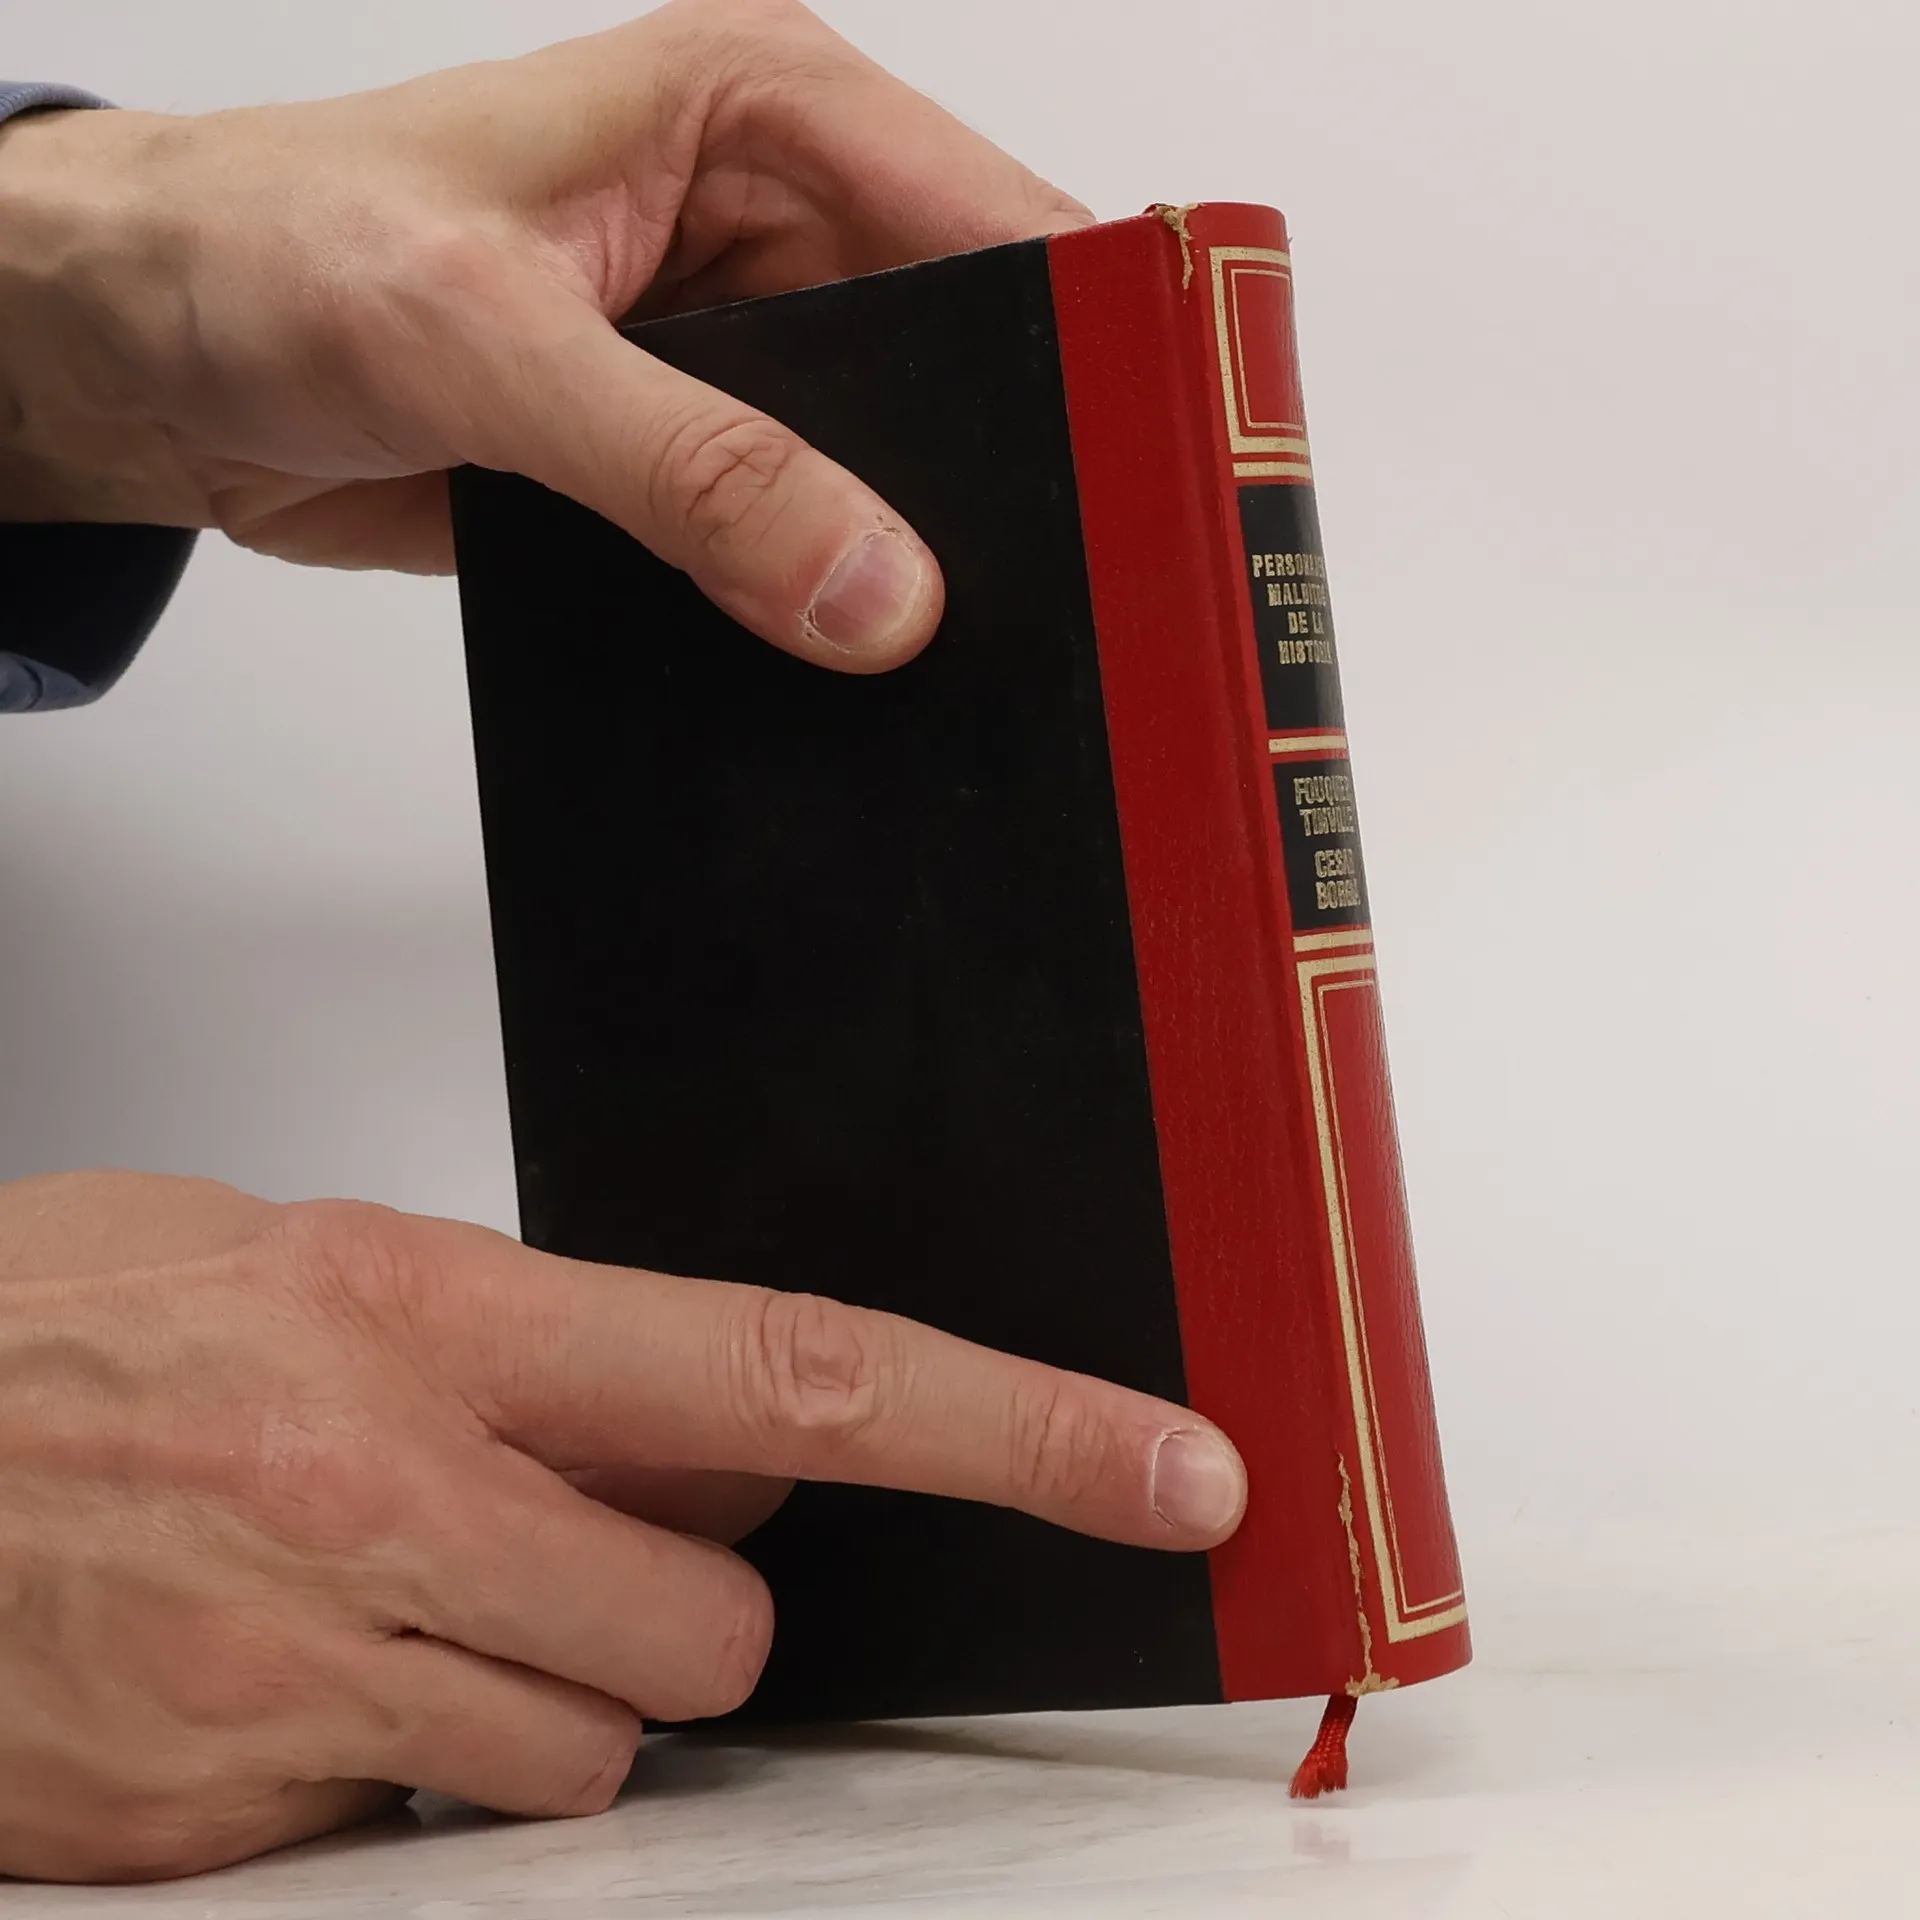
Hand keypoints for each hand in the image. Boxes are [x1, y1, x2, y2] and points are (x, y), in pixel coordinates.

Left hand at [0, 0, 1090, 667]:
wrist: (144, 358)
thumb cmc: (268, 252)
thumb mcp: (485, 342)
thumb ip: (689, 469)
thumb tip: (874, 591)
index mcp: (763, 116)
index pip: (998, 224)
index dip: (1090, 346)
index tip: (1151, 474)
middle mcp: (775, 233)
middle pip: (973, 368)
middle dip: (1013, 481)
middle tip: (1065, 604)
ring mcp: (741, 365)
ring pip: (892, 478)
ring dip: (910, 561)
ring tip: (962, 654)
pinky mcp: (691, 471)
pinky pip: (797, 554)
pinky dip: (817, 613)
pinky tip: (837, 670)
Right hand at [0, 1171, 1245, 1882]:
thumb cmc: (56, 1328)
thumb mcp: (314, 1262)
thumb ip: (536, 1350)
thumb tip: (723, 1433)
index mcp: (426, 1314)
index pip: (804, 1373)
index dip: (1018, 1426)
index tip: (1165, 1465)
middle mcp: (380, 1492)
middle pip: (718, 1618)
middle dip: (677, 1598)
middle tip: (546, 1530)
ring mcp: (299, 1673)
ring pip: (596, 1747)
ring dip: (543, 1688)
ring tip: (392, 1593)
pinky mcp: (229, 1820)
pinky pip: (436, 1829)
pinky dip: (409, 1766)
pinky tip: (297, 1670)